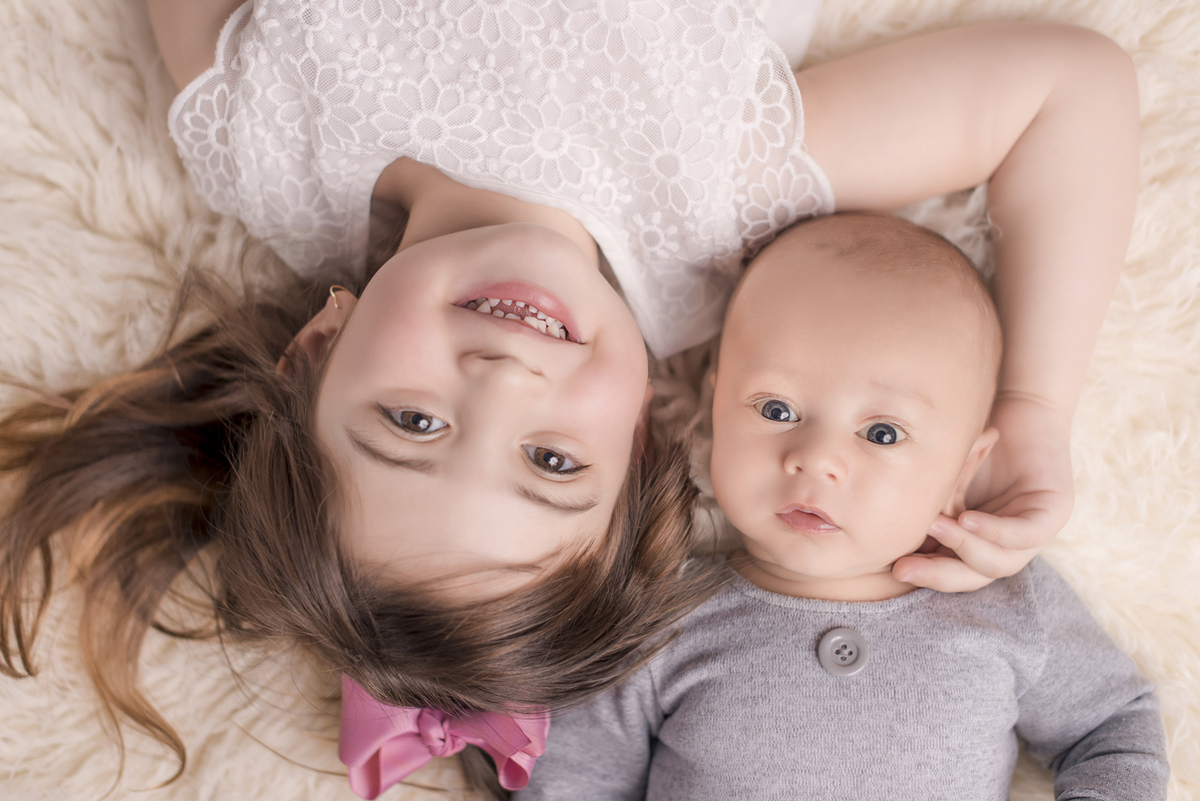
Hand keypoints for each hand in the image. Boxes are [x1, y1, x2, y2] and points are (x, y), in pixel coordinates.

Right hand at [893, 394, 1074, 591]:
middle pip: (977, 576)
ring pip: (1001, 562)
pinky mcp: (1054, 511)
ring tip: (936, 528)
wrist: (1017, 403)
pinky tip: (967, 520)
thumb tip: (899, 542)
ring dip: (965, 549)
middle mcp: (1011, 543)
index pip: (956, 571)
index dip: (928, 574)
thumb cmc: (975, 438)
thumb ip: (934, 511)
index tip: (895, 568)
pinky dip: (994, 531)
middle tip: (904, 570)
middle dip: (940, 576)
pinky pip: (1024, 534)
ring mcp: (1036, 531)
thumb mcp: (947, 481)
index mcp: (984, 540)